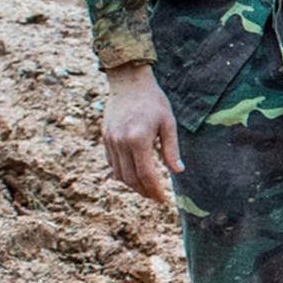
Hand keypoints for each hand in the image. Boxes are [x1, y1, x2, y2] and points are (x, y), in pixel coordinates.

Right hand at [102, 64, 183, 200]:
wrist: (128, 83)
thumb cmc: (153, 101)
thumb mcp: (168, 123)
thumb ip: (171, 149)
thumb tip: (178, 171)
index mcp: (138, 139)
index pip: (145, 174)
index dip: (154, 190)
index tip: (162, 200)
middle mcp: (120, 142)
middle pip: (130, 178)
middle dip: (143, 191)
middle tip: (155, 197)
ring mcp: (110, 141)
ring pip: (118, 173)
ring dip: (131, 184)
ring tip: (146, 189)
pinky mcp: (105, 138)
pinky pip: (111, 163)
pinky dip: (122, 173)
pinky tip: (133, 175)